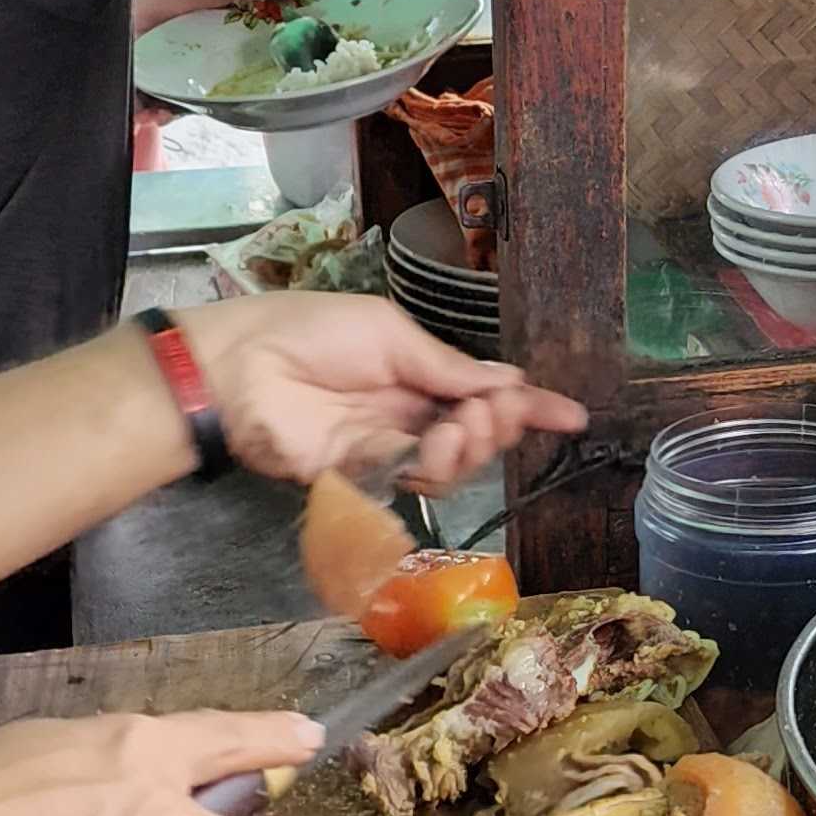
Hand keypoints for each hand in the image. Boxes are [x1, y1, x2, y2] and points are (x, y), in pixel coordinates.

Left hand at [182, 294, 587, 492]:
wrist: (244, 365)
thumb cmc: (311, 331)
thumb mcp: (390, 333)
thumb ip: (446, 366)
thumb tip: (508, 378)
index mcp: (416, 372)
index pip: (482, 394)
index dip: (528, 408)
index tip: (572, 416)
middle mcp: (407, 414)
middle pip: (475, 436)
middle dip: (503, 426)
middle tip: (501, 410)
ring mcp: (385, 449)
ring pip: (452, 467)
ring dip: (472, 448)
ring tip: (465, 424)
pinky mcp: (360, 479)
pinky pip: (413, 483)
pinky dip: (435, 467)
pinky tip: (437, 444)